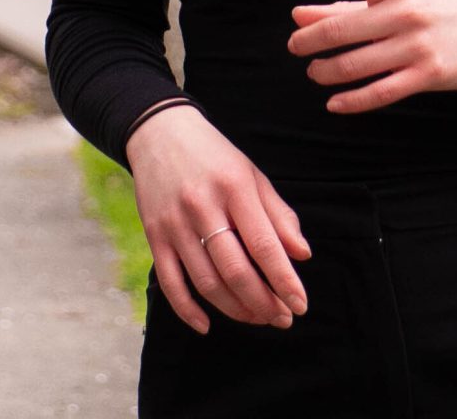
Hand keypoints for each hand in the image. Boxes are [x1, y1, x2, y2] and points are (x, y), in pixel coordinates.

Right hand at [125, 104, 310, 333]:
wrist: (158, 131)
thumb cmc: (214, 156)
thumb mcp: (251, 175)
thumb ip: (278, 215)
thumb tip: (302, 255)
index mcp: (234, 188)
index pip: (264, 246)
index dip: (284, 281)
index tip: (300, 305)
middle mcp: (202, 206)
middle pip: (236, 271)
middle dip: (263, 303)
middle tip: (282, 319)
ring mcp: (175, 223)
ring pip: (206, 282)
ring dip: (235, 309)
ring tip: (257, 318)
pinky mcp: (154, 234)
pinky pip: (170, 282)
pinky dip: (187, 310)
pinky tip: (207, 325)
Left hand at [282, 0, 456, 112]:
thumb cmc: (440, 6)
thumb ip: (349, 3)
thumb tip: (299, 13)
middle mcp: (407, 11)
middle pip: (344, 28)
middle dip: (311, 40)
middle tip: (295, 46)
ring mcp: (418, 45)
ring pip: (357, 63)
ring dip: (327, 70)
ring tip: (314, 71)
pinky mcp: (429, 75)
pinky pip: (381, 91)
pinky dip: (353, 100)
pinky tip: (334, 102)